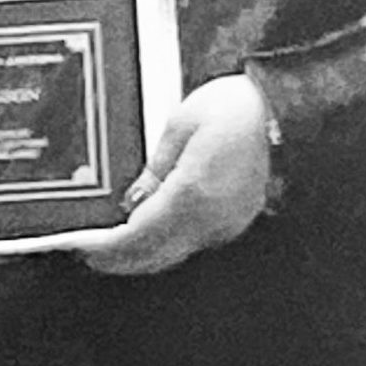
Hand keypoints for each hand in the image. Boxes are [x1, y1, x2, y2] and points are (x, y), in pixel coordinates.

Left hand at [69, 73, 272, 275]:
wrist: (286, 108)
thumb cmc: (237, 107)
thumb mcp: (180, 124)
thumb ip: (154, 168)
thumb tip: (132, 201)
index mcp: (193, 194)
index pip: (137, 234)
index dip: (105, 246)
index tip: (80, 245)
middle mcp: (212, 219)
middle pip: (154, 253)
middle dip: (118, 258)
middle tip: (87, 254)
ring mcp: (228, 223)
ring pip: (174, 252)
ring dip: (141, 255)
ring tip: (110, 250)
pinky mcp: (236, 218)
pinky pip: (192, 241)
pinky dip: (165, 244)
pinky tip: (148, 234)